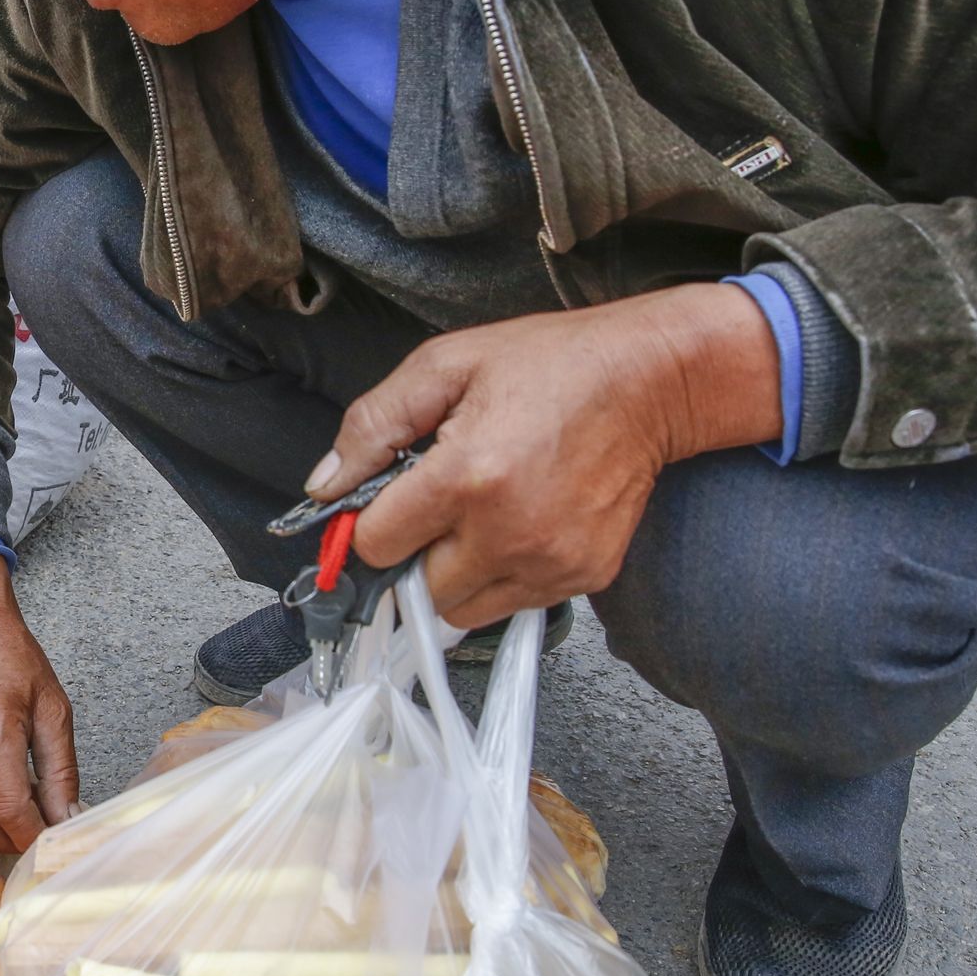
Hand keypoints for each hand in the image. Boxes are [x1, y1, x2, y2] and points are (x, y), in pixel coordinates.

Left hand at [313, 284, 781, 628]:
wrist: (652, 380)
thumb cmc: (550, 364)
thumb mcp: (445, 365)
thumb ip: (372, 425)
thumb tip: (324, 486)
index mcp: (467, 477)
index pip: (376, 546)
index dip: (370, 523)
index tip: (387, 500)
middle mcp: (510, 533)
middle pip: (417, 589)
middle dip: (414, 552)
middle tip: (438, 505)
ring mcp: (552, 562)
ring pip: (464, 611)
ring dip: (455, 574)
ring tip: (479, 516)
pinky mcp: (586, 576)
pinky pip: (515, 604)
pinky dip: (503, 576)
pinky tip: (519, 523)